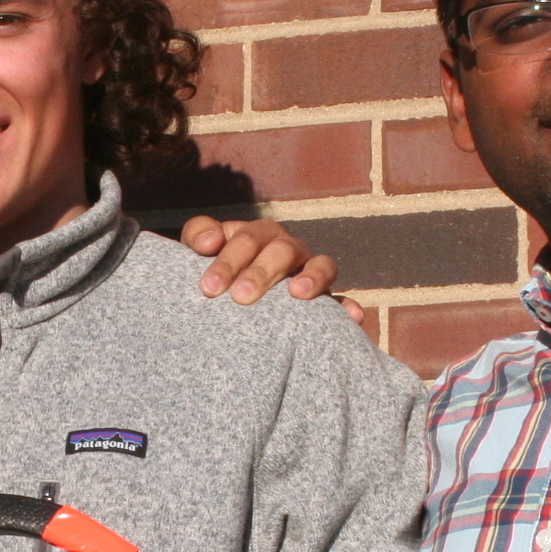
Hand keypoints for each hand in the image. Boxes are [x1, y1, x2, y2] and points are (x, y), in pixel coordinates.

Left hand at [180, 216, 369, 330]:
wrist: (226, 299)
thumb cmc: (212, 272)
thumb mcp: (198, 252)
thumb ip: (199, 236)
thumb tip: (208, 242)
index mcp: (259, 235)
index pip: (249, 238)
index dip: (229, 260)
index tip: (209, 287)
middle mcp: (288, 249)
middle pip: (283, 251)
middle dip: (262, 272)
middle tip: (240, 297)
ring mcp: (310, 273)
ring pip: (321, 266)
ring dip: (312, 278)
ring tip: (298, 293)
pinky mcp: (325, 301)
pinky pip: (341, 302)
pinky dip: (347, 307)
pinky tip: (352, 317)